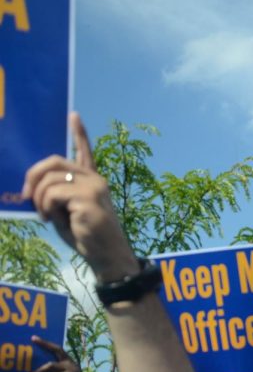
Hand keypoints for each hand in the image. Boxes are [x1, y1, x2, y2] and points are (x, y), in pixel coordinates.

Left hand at [22, 113, 138, 282]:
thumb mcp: (66, 211)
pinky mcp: (88, 197)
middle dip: (32, 176)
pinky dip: (46, 207)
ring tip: (44, 215)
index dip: (79, 133)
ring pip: (49, 180)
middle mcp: (95, 180)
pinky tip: (53, 219)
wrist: (107, 256)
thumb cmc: (86, 237)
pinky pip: (53, 194)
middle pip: (53, 162)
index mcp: (92, 182)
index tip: (73, 115)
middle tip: (26, 196)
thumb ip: (55, 194)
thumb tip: (30, 187)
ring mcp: (93, 187)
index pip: (84, 152)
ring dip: (38, 198)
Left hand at [29, 336, 83, 371]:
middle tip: (33, 341)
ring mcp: (72, 371)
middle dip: (45, 345)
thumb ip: (54, 370)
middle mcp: (72, 364)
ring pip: (50, 367)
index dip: (46, 343)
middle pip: (57, 351)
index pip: (58, 349)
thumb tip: (38, 362)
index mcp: (70, 362)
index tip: (34, 337)